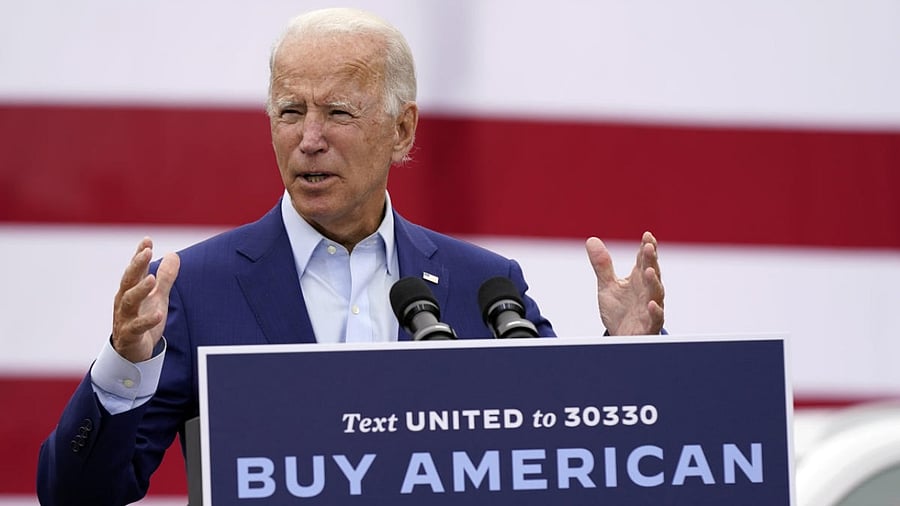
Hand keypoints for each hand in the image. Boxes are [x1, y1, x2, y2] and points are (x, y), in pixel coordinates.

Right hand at [111, 238, 180, 362]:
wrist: (132, 353)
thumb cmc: (143, 320)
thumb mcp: (157, 297)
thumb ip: (166, 277)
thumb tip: (173, 254)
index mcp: (130, 290)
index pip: (134, 269)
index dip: (139, 255)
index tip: (147, 240)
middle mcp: (124, 301)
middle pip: (128, 280)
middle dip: (136, 266)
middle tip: (146, 252)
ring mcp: (125, 318)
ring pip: (129, 301)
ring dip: (140, 289)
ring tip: (151, 279)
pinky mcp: (130, 335)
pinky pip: (137, 327)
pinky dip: (147, 320)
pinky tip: (158, 313)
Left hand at [585, 231, 663, 335]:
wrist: (621, 338)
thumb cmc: (619, 311)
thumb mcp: (607, 286)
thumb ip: (602, 265)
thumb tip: (591, 240)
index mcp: (639, 280)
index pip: (644, 261)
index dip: (647, 248)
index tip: (647, 235)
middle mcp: (647, 291)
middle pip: (652, 273)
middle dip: (651, 260)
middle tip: (649, 247)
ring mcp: (650, 308)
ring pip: (656, 294)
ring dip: (653, 282)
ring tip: (649, 271)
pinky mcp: (649, 326)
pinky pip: (656, 319)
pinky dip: (655, 312)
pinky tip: (652, 304)